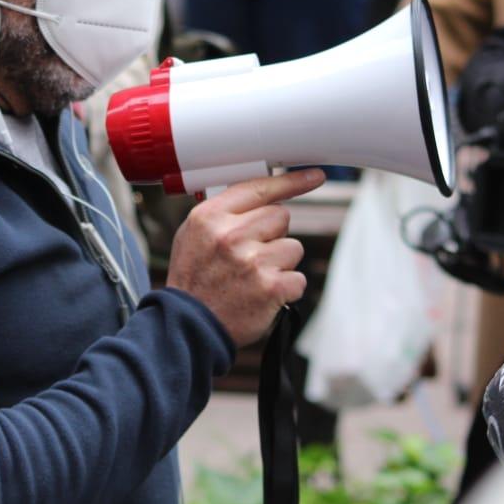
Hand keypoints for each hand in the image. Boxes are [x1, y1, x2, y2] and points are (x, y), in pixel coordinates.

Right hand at [166, 169, 324, 345]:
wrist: (189, 327)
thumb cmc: (194, 279)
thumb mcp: (193, 234)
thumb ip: (224, 212)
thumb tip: (262, 195)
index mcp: (210, 217)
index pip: (258, 188)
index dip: (290, 181)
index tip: (314, 176)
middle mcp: (231, 235)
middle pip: (281, 216)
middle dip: (273, 234)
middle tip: (252, 254)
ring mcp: (252, 262)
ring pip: (293, 247)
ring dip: (280, 263)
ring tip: (253, 277)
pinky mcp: (271, 288)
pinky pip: (298, 278)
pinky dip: (285, 289)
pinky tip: (262, 295)